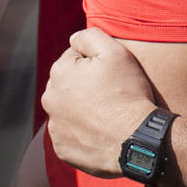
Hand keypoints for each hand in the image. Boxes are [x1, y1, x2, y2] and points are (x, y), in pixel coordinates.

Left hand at [42, 28, 166, 174]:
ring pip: (68, 111)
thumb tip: (73, 38)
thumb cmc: (127, 94)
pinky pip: (70, 136)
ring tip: (106, 116)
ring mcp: (55, 127)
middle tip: (110, 95)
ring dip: (81, 110)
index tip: (111, 76)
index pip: (75, 59)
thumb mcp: (115, 52)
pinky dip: (82, 134)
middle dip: (84, 86)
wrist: (136, 140)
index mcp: (59, 73)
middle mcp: (50, 99)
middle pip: (68, 85)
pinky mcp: (62, 149)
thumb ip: (90, 36)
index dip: (95, 65)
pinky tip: (100, 133)